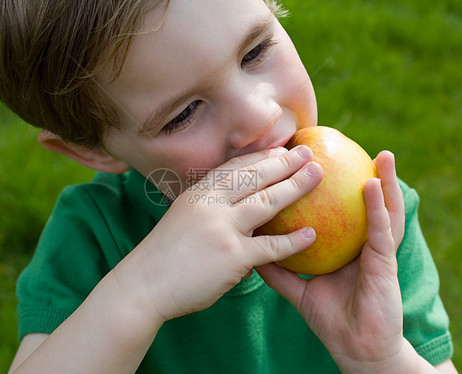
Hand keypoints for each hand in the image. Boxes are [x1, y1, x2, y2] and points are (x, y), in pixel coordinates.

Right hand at [109, 145, 322, 322]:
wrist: (143, 285)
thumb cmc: (163, 256)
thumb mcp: (183, 218)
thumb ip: (209, 208)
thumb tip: (237, 206)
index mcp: (198, 193)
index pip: (235, 167)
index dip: (262, 156)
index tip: (282, 149)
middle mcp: (210, 204)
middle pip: (255, 177)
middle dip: (285, 162)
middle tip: (309, 154)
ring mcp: (221, 228)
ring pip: (266, 202)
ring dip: (296, 186)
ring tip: (318, 176)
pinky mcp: (232, 256)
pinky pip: (270, 246)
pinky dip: (292, 241)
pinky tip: (312, 234)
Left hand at [257, 151, 406, 370]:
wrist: (356, 348)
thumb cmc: (332, 318)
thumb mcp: (300, 290)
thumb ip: (279, 270)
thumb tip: (251, 252)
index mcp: (343, 247)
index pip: (335, 211)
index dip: (323, 187)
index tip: (307, 161)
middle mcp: (361, 244)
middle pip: (357, 204)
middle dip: (354, 174)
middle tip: (342, 148)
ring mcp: (376, 252)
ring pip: (382, 209)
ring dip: (383, 180)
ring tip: (381, 154)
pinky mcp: (385, 264)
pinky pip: (381, 231)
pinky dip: (378, 207)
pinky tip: (372, 184)